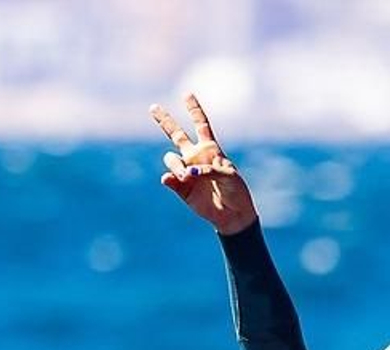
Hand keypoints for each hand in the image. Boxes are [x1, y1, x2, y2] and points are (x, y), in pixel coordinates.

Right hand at [149, 93, 258, 234]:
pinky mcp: (181, 188)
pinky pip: (169, 179)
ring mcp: (186, 172)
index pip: (200, 124)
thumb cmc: (236, 192)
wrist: (234, 215)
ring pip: (170, 159)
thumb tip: (186, 173)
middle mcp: (195, 157)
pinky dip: (170, 178)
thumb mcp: (229, 177)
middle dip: (165, 121)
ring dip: (176, 166)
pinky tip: (175, 179)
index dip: (194, 109)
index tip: (187, 94)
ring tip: (186, 176)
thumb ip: (208, 171)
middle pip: (176, 134)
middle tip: (153, 107)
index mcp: (210, 149)